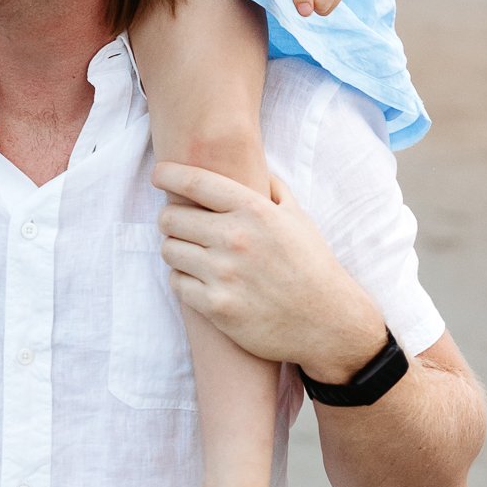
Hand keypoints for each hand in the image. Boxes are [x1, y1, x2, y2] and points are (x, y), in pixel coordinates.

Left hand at [151, 161, 383, 378]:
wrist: (327, 322)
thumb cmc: (312, 265)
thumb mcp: (298, 218)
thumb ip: (272, 188)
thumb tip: (252, 164)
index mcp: (254, 210)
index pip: (195, 182)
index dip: (168, 174)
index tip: (158, 175)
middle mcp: (236, 238)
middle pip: (170, 218)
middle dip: (171, 220)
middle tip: (180, 226)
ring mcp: (224, 274)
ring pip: (169, 250)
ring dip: (176, 250)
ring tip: (192, 254)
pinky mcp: (216, 306)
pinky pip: (177, 283)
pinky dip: (183, 280)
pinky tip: (200, 280)